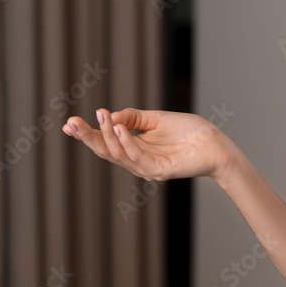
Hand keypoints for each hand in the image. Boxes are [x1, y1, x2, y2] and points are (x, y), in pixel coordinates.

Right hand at [62, 108, 235, 181]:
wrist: (216, 144)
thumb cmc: (190, 132)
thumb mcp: (157, 119)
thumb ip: (134, 117)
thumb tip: (110, 115)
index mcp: (135, 148)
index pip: (106, 142)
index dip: (87, 133)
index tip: (69, 122)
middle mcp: (136, 160)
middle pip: (105, 150)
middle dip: (87, 137)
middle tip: (71, 123)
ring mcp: (146, 168)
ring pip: (119, 154)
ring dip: (108, 135)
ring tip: (102, 116)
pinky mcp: (159, 171)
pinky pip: (137, 158)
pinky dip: (127, 143)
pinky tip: (119, 128)